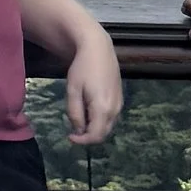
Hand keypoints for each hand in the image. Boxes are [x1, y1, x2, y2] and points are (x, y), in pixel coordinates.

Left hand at [64, 26, 122, 146]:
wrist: (98, 49)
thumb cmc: (82, 68)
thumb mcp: (73, 91)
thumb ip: (75, 113)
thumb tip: (78, 131)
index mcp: (103, 108)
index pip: (95, 136)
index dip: (82, 141)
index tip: (69, 136)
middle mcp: (115, 109)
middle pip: (103, 133)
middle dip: (88, 135)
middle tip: (73, 129)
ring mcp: (120, 103)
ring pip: (108, 125)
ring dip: (94, 128)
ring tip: (80, 117)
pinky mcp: (120, 98)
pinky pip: (111, 116)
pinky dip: (100, 120)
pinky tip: (89, 109)